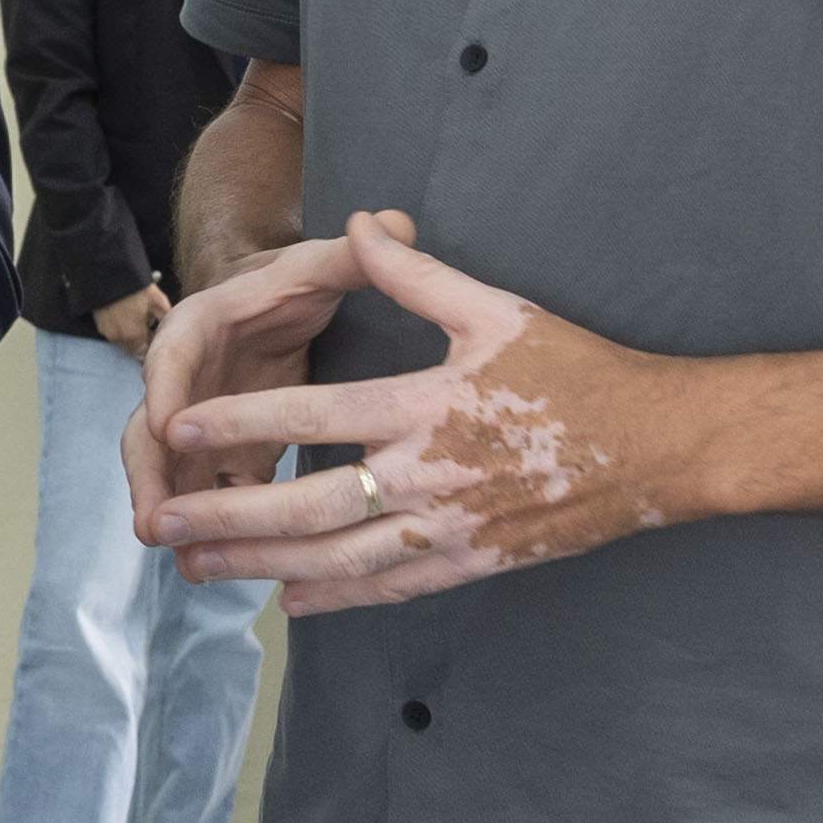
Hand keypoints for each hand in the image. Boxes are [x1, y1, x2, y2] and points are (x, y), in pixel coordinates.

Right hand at [95, 283, 172, 360]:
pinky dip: (120, 327)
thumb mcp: (157, 300)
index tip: (156, 339)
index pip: (143, 354)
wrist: (109, 272)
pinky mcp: (99, 322)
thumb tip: (169, 326)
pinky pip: (113, 331)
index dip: (151, 347)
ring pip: (122, 340)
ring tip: (138, 318)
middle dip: (141, 341)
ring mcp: (106, 330)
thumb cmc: (134, 286)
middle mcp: (118, 337)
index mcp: (133, 334)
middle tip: (149, 328)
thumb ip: (165, 318)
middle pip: (132, 349)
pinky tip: (126, 314)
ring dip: (130, 334)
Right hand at [121, 233, 368, 544]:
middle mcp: (185, 380)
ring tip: (184, 562)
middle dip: (151, 477)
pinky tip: (219, 569)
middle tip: (155, 523)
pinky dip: (213, 530)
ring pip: (173, 473)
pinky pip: (210, 494)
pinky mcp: (221, 454)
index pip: (170, 353)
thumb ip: (351, 254)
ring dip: (176, 516)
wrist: (272, 307)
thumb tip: (395, 219)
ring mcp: (198, 423)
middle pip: (152, 429)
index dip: (163, 387)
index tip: (163, 422)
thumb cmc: (291, 286)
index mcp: (200, 327)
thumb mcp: (316, 267)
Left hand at [134, 210, 700, 613]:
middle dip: (227, 518)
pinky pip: (391, 588)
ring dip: (261, 568)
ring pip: (339, 560)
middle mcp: (430, 476)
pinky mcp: (473, 562)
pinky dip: (335, 599)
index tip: (177, 427)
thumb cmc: (578, 372)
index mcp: (427, 406)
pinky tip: (286, 603)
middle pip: (310, 507)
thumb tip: (359, 219)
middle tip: (160, 523)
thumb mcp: (496, 309)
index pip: (316, 414)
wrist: (662, 447)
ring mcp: (451, 529)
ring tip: (197, 570)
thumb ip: (415, 273)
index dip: (243, 421)